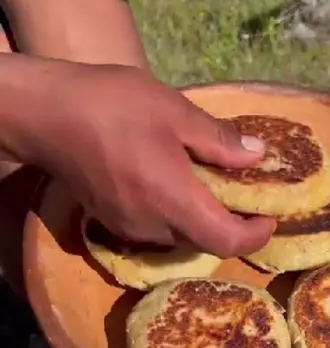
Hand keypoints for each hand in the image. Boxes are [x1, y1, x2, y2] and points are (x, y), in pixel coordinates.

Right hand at [7, 61, 274, 256]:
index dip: (256, 235)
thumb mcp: (175, 112)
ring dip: (201, 217)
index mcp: (175, 201)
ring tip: (211, 183)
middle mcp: (153, 226)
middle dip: (231, 224)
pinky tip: (175, 182)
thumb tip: (258, 157)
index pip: (228, 241)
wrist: (42, 112)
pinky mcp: (111, 220)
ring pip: (181, 236)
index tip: (269, 216)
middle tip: (246, 195)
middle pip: (206, 242)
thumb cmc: (112, 105)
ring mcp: (128, 227)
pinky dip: (175, 213)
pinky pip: (155, 228)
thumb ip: (219, 140)